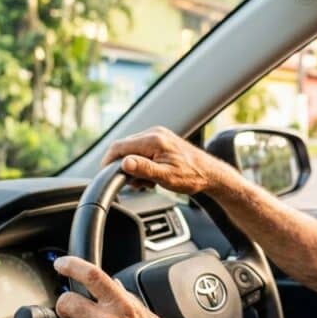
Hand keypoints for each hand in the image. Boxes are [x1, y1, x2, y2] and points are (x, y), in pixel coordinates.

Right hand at [101, 126, 232, 194]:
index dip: (109, 161)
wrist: (210, 174)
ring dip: (135, 167)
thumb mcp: (166, 177)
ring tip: (149, 182)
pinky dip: (143, 164)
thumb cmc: (191, 176)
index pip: (119, 146)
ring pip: (133, 150)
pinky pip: (143, 150)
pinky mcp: (161, 140)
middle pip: (125, 147)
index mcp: (154, 140)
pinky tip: (153, 175)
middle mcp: (155, 133)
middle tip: (136, 184)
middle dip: (125, 167)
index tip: (106, 174)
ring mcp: (158, 135)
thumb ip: (144, 169)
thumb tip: (124, 163)